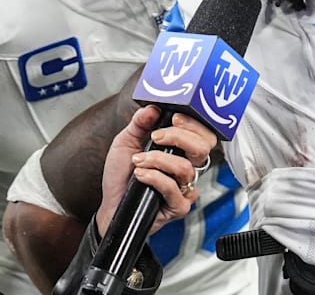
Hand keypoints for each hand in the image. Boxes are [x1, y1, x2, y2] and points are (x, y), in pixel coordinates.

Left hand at [95, 105, 216, 234]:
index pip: (203, 135)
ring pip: (185, 168)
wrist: (111, 204)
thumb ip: (140, 123)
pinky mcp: (178, 206)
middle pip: (203, 148)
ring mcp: (184, 188)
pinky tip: (140, 176)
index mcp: (180, 151)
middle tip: (157, 137)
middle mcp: (186, 168)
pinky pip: (173, 189)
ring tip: (138, 161)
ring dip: (158, 160)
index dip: (194, 124)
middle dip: (180, 137)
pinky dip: (154, 178)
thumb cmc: (121, 176)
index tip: (174, 117)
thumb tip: (153, 108)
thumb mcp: (126, 142)